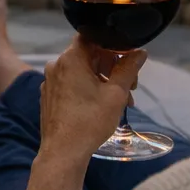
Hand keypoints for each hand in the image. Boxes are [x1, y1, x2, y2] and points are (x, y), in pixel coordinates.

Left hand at [37, 37, 146, 163]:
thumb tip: (140, 52)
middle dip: (112, 67)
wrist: (63, 152)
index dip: (112, 45)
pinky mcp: (49, 96)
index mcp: (71, 58)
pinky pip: (71, 84)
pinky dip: (87, 89)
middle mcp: (56, 65)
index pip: (93, 37)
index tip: (127, 61)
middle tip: (130, 87)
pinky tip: (100, 106)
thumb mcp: (116, 93)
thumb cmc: (90, 121)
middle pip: (88, 55)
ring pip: (81, 71)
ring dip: (102, 80)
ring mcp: (50, 81)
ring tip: (121, 101)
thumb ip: (129, 68)